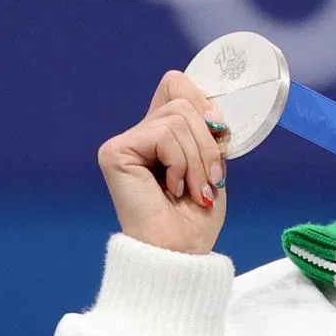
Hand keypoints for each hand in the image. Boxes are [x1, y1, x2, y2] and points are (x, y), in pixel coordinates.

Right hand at [97, 71, 229, 254]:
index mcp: (162, 133)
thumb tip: (211, 107)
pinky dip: (181, 163)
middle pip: (183, 100)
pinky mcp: (115, 151)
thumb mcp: (213, 164)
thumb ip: (208, 131)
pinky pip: (164, 135)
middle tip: (208, 180)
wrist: (181, 251)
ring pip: (178, 118)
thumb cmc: (196, 218)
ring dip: (198, 160)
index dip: (204, 102)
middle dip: (208, 143)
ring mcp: (126, 142)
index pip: (177, 84)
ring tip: (192, 190)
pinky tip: (172, 189)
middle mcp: (141, 134)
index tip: (220, 134)